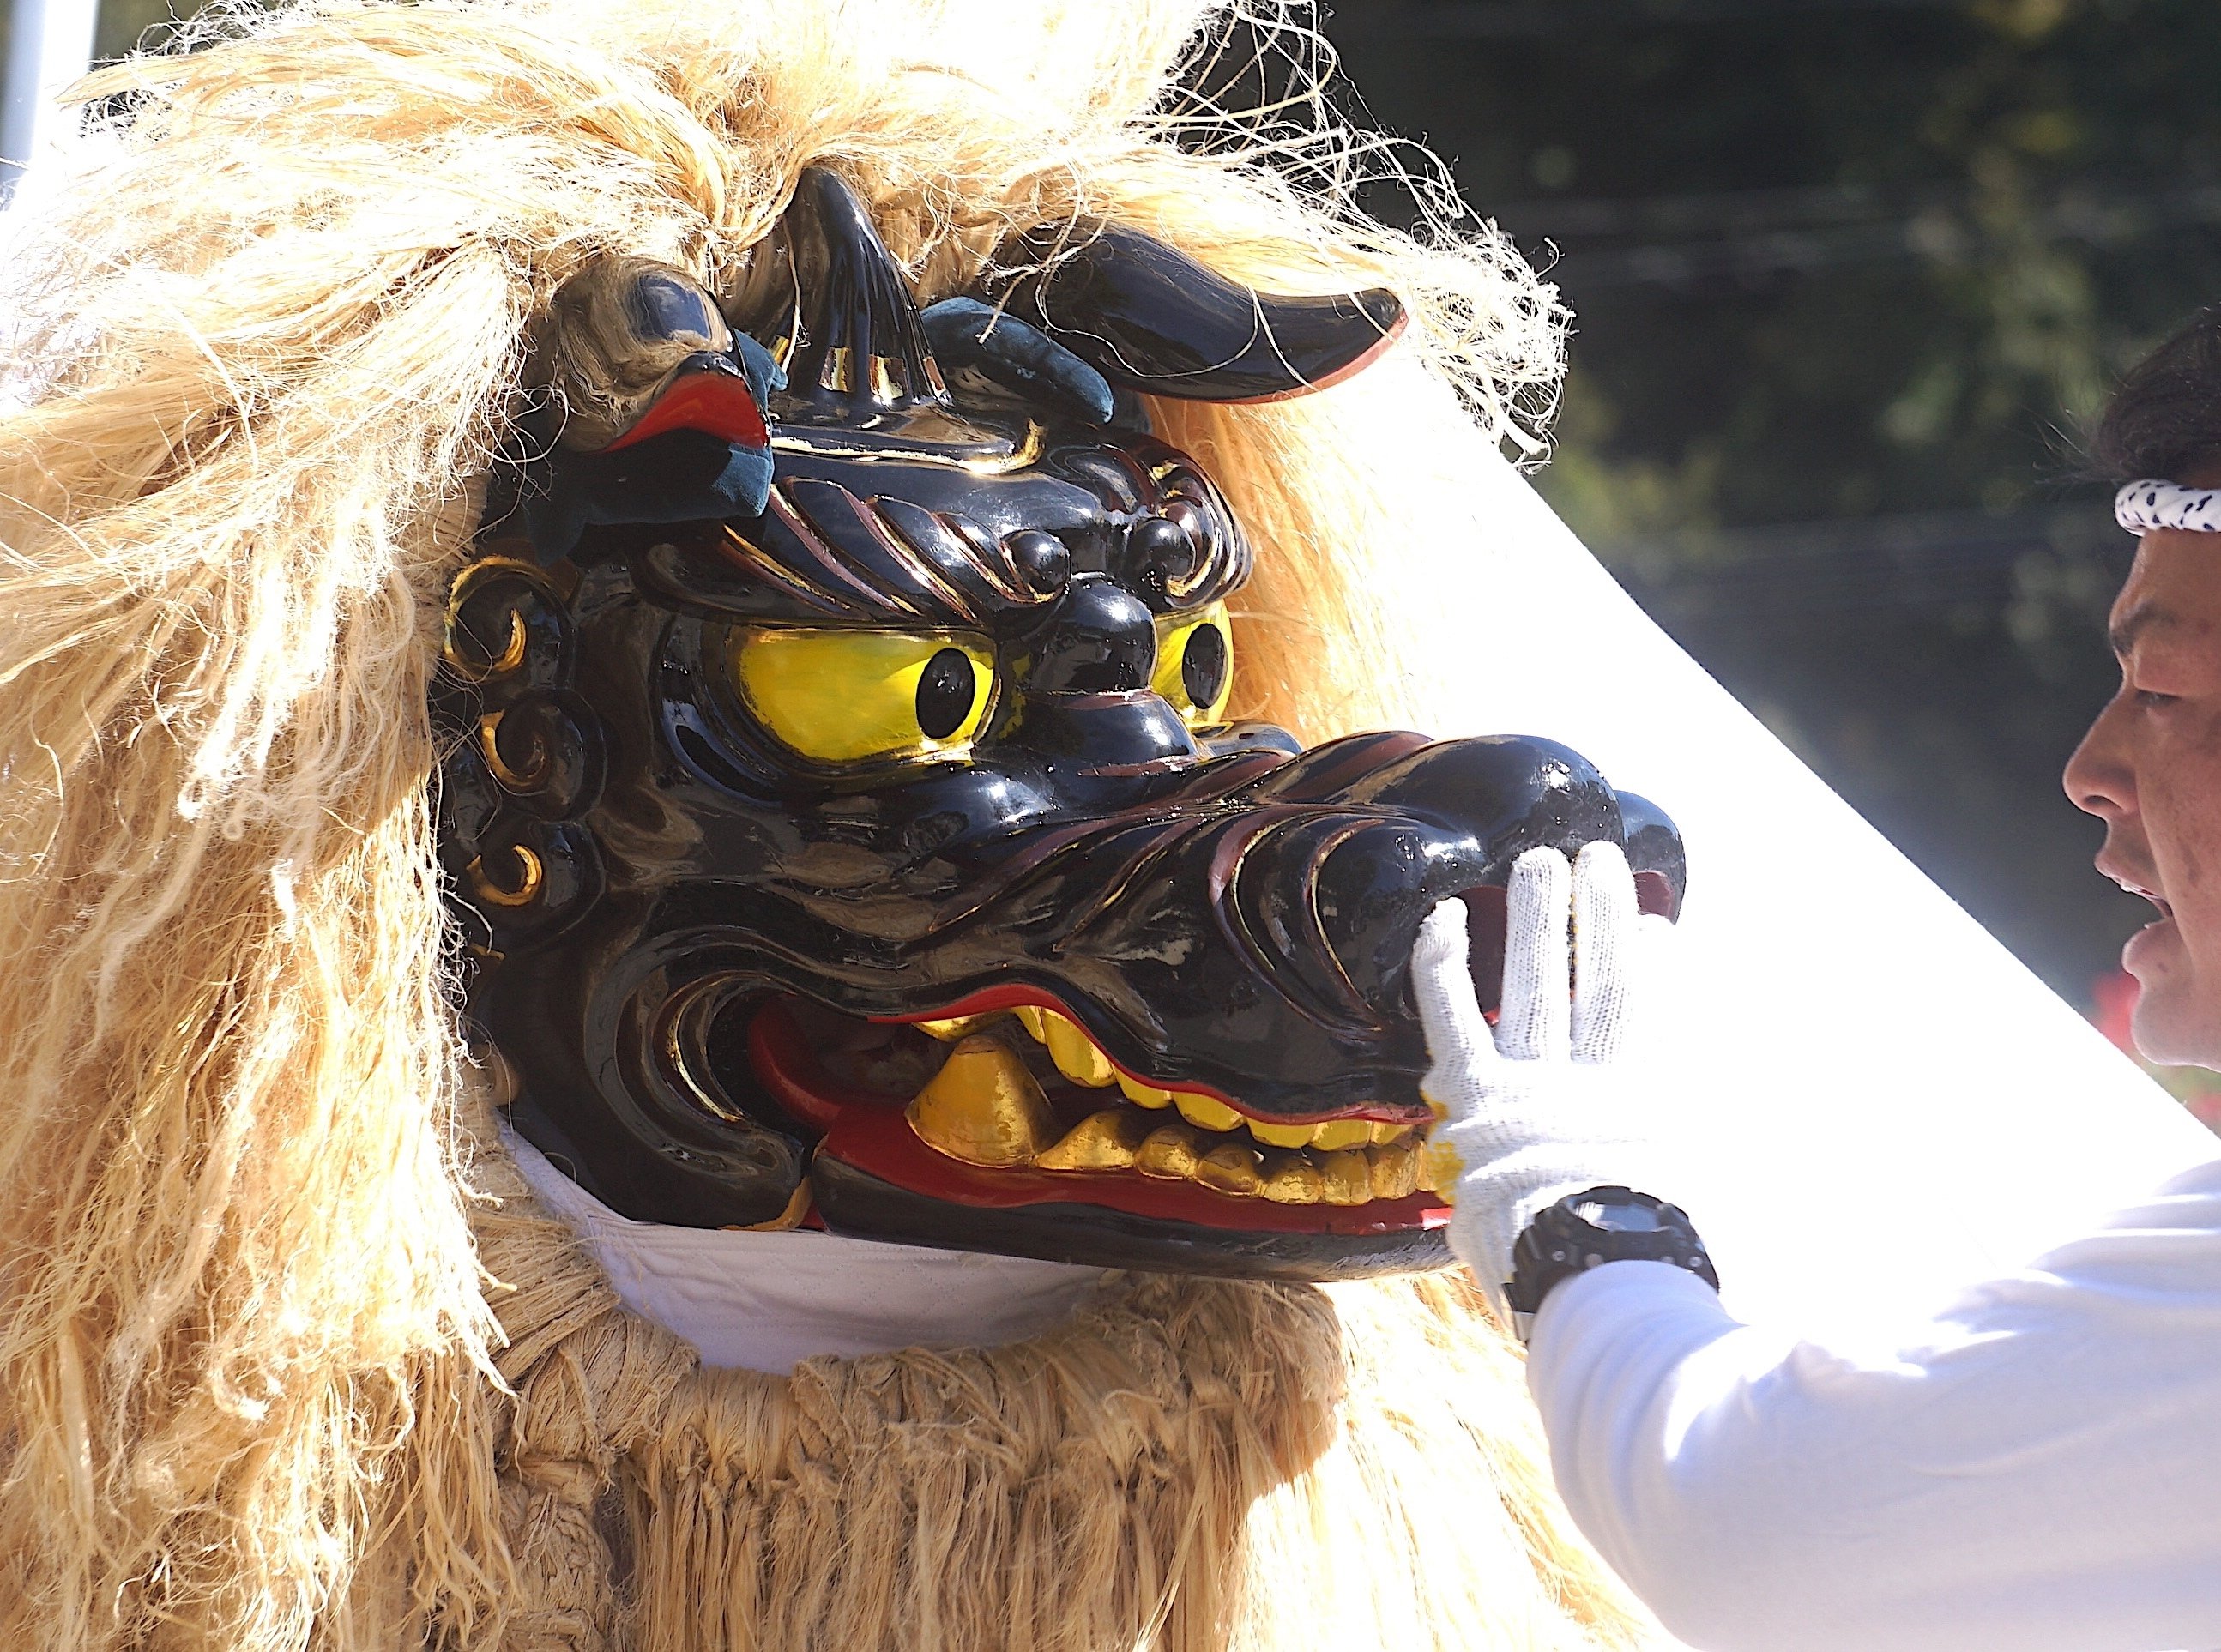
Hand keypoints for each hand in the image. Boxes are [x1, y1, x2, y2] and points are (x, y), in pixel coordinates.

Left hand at [1411, 841, 1667, 1313]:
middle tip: (1597, 857)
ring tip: (1538, 859)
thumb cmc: (1656, 1259)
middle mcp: (1596, 1081)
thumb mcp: (1704, 1212)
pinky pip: (1453, 1017)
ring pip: (1534, 982)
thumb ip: (1705, 1179)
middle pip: (1599, 980)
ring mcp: (1535, 1083)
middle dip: (1599, 916)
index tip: (1651, 928)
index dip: (1650, 965)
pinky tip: (1441, 917)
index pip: (1652, 1014)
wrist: (1603, 1276)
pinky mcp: (1478, 1096)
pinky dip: (1444, 967)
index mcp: (1652, 1102)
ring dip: (1537, 917)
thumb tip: (1751, 1185)